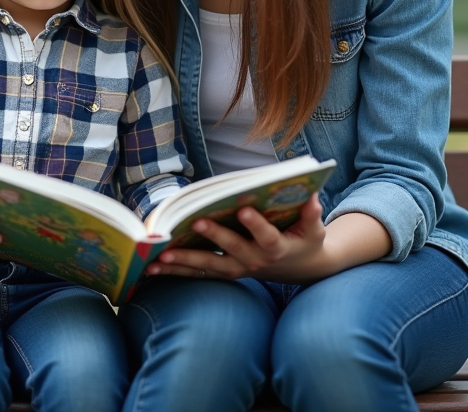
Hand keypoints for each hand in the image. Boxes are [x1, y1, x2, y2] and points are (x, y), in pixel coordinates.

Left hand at [145, 194, 328, 283]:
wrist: (301, 269)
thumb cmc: (306, 241)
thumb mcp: (315, 229)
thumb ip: (312, 214)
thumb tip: (312, 194)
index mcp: (277, 247)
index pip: (267, 236)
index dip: (256, 224)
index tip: (243, 209)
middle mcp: (254, 261)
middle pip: (232, 250)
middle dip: (214, 236)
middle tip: (195, 222)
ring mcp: (238, 269)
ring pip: (209, 266)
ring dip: (183, 262)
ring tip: (159, 257)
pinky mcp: (225, 273)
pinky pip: (199, 273)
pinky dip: (176, 271)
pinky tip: (152, 267)